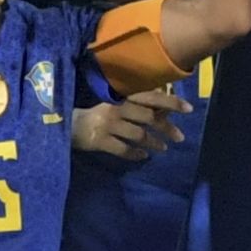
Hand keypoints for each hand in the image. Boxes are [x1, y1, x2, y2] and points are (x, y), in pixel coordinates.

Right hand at [71, 89, 190, 160]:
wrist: (62, 120)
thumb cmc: (91, 108)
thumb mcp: (112, 99)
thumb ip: (132, 100)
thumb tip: (161, 103)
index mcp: (120, 94)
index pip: (151, 96)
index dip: (171, 102)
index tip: (188, 109)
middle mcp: (116, 107)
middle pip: (148, 117)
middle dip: (166, 128)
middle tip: (180, 137)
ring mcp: (107, 124)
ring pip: (138, 135)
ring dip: (153, 143)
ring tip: (163, 149)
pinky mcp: (100, 141)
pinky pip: (122, 150)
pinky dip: (135, 154)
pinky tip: (143, 157)